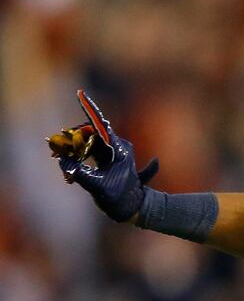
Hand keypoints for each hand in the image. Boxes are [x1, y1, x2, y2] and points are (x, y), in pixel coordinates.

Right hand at [54, 90, 158, 221]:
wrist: (132, 207)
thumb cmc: (118, 199)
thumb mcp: (96, 187)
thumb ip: (78, 173)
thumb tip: (62, 161)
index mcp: (119, 150)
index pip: (100, 126)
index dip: (89, 110)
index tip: (80, 94)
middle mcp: (117, 146)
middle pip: (90, 132)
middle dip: (70, 138)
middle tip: (53, 150)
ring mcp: (113, 150)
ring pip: (88, 140)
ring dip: (72, 147)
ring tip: (56, 157)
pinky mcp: (107, 156)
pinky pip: (89, 148)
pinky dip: (77, 154)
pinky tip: (64, 164)